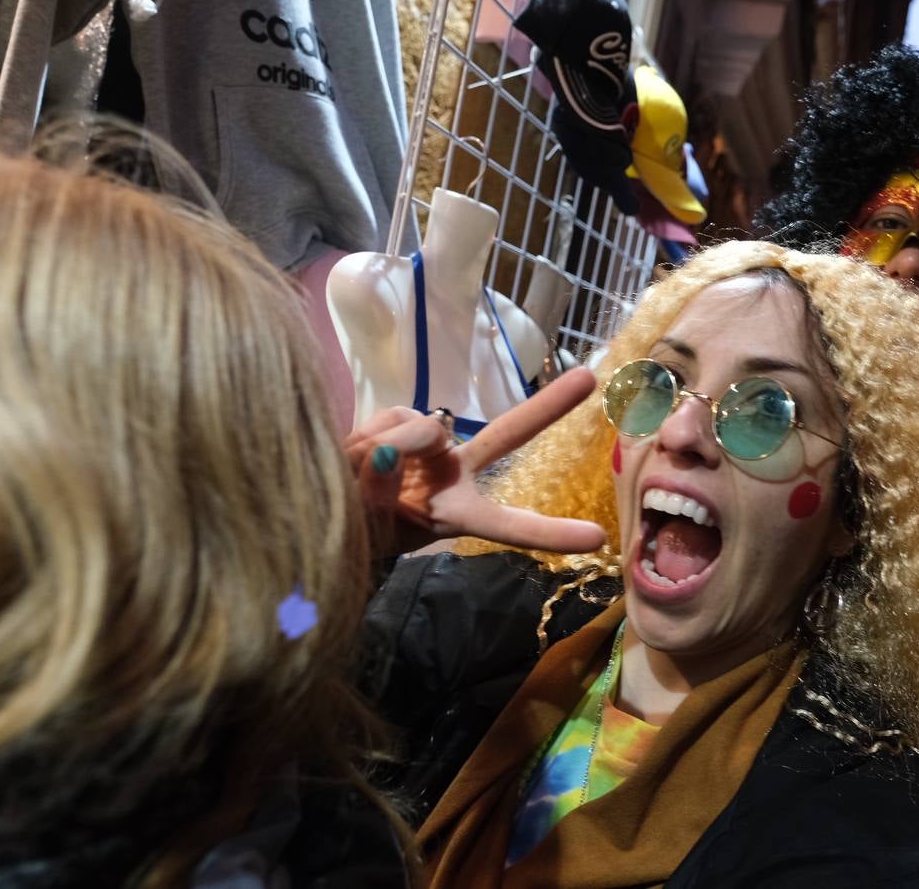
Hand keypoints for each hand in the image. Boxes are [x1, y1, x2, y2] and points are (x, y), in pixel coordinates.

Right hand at [345, 367, 607, 557]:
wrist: (320, 507)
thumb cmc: (353, 531)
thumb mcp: (367, 532)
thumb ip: (378, 498)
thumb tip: (387, 452)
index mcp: (456, 514)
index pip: (507, 526)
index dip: (549, 534)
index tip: (598, 540)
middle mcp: (453, 473)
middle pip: (506, 434)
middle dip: (547, 407)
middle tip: (589, 378)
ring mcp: (430, 443)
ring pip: (420, 428)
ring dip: (382, 450)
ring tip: (356, 477)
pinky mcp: (402, 418)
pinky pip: (392, 416)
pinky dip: (368, 434)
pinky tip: (352, 454)